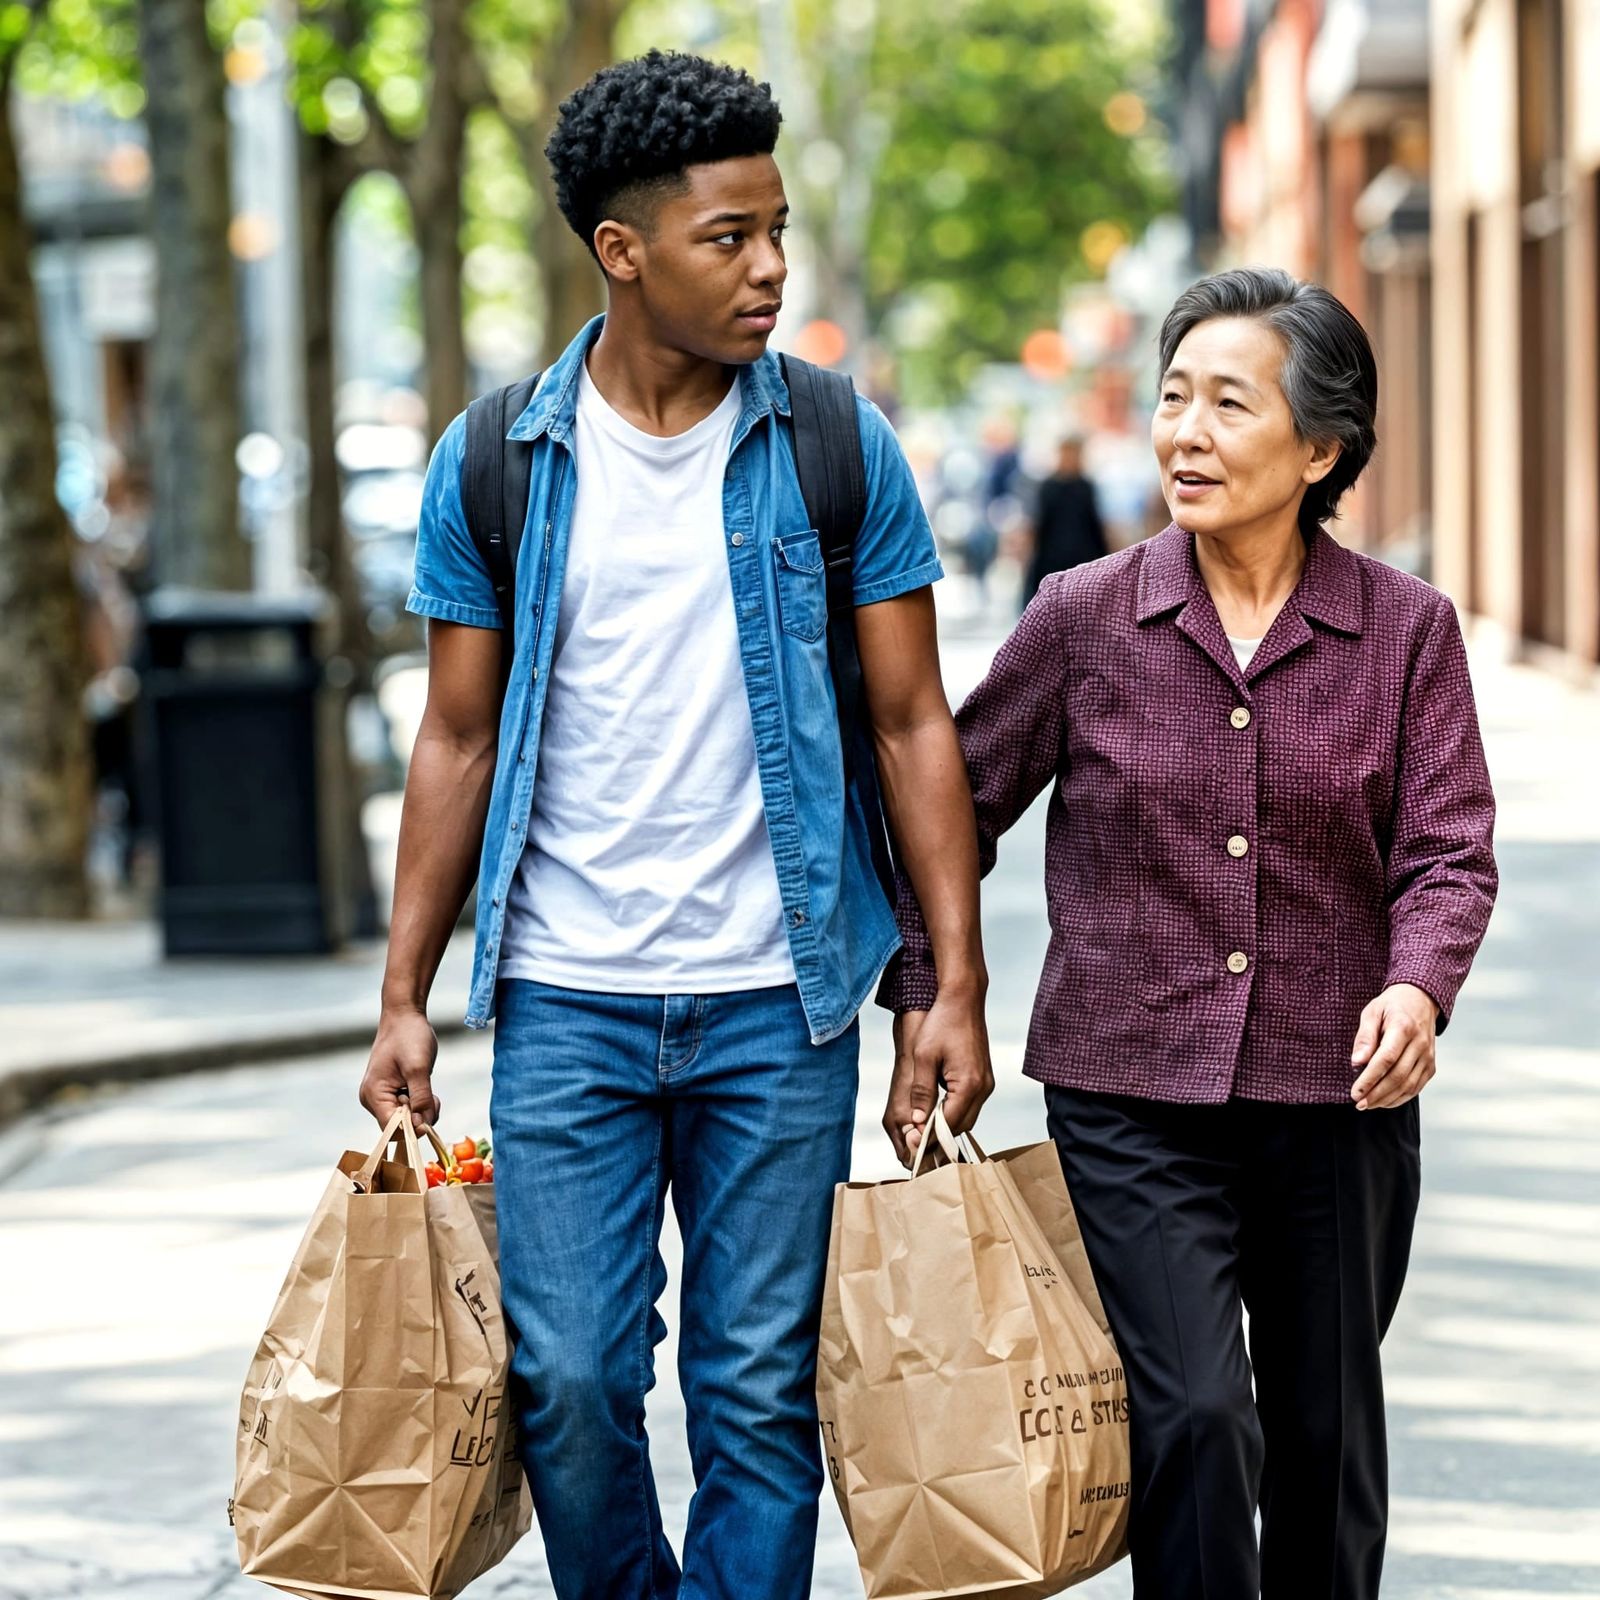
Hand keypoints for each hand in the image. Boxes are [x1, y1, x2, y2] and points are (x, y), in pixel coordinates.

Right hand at [360, 1005, 441, 1130]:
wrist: (405, 1015)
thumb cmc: (409, 1036)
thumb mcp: (418, 1068)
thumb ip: (421, 1098)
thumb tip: (422, 1126)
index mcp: (373, 1095)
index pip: (391, 1128)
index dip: (412, 1129)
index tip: (430, 1116)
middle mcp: (373, 1099)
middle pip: (399, 1126)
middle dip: (420, 1117)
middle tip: (433, 1097)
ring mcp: (381, 1096)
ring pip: (406, 1119)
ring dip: (422, 1109)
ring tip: (429, 1088)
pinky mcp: (391, 1092)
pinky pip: (408, 1108)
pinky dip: (420, 1103)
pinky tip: (425, 1087)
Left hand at [882, 993, 993, 1167]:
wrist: (962, 999)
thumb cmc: (942, 1022)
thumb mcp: (924, 1056)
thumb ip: (921, 1091)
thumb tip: (917, 1122)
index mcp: (970, 1084)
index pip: (949, 1124)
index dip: (929, 1136)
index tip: (910, 1142)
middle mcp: (984, 1088)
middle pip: (960, 1127)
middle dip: (938, 1135)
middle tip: (913, 1138)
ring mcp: (986, 1084)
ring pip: (966, 1118)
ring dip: (945, 1124)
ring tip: (920, 1125)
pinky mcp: (984, 1079)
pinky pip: (969, 1105)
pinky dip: (952, 1112)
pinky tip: (934, 1109)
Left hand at [1350, 983, 1437, 1109]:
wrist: (1421, 1000)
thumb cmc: (1391, 1006)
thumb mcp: (1372, 1012)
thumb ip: (1365, 1037)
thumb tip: (1356, 1062)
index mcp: (1403, 1027)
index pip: (1386, 1059)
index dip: (1370, 1079)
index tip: (1355, 1092)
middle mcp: (1420, 1044)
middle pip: (1398, 1076)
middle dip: (1376, 1094)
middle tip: (1358, 1103)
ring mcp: (1428, 1056)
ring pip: (1408, 1085)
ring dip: (1387, 1099)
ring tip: (1368, 1105)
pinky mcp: (1431, 1065)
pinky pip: (1417, 1086)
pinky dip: (1400, 1098)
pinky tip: (1384, 1101)